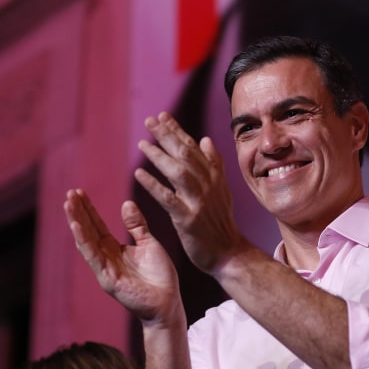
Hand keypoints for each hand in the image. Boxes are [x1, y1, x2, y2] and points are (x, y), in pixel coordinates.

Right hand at [64, 189, 184, 327]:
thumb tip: (126, 203)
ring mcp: (104, 268)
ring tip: (67, 204)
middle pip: (88, 230)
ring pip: (86, 241)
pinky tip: (76, 226)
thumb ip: (136, 226)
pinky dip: (84, 241)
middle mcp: (106, 257)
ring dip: (76, 222)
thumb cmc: (160, 277)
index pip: (97, 225)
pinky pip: (93, 257)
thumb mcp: (148, 244)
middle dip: (78, 212)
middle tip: (69, 193)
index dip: (88, 209)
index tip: (79, 192)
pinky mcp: (107, 279)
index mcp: (115, 249)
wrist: (167, 302)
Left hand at [135, 112, 247, 274]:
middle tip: (149, 121)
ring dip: (159, 156)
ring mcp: (199, 202)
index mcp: (215, 177)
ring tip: (142, 143)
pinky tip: (139, 174)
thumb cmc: (220, 222)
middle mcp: (209, 185)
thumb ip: (213, 164)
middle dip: (167, 136)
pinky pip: (168, 199)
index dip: (177, 131)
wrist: (228, 252)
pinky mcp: (189, 219)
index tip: (162, 116)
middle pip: (185, 155)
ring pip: (178, 172)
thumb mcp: (222, 190)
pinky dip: (153, 185)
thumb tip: (205, 139)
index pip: (194, 148)